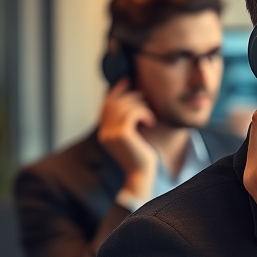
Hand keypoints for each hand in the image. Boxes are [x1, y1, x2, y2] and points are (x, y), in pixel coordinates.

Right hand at [98, 79, 158, 201]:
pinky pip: (133, 113)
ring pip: (124, 106)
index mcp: (104, 133)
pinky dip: (144, 113)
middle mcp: (104, 132)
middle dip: (130, 96)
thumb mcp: (133, 138)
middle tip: (144, 98)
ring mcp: (112, 133)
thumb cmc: (141, 158)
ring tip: (149, 114)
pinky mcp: (123, 134)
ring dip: (140, 105)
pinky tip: (151, 122)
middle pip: (114, 103)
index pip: (106, 105)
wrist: (141, 176)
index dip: (116, 90)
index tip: (127, 80)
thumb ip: (128, 123)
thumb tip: (134, 102)